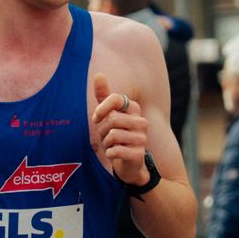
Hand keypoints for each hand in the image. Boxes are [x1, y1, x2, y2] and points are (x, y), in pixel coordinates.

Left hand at [91, 72, 148, 186]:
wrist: (129, 162)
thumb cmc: (117, 134)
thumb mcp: (109, 114)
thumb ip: (104, 95)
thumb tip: (99, 74)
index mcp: (134, 108)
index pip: (116, 98)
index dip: (101, 108)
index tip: (96, 117)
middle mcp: (141, 122)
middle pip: (112, 118)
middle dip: (102, 129)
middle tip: (105, 135)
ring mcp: (142, 138)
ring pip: (112, 135)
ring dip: (105, 142)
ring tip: (111, 145)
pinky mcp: (138, 154)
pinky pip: (115, 151)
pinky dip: (109, 153)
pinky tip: (114, 154)